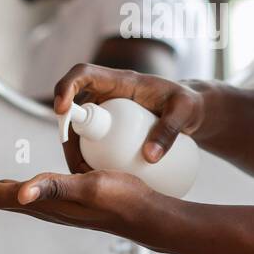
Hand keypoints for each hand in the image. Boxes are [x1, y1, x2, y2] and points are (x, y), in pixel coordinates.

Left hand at [0, 169, 153, 235]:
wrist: (145, 217)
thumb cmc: (121, 200)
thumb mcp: (88, 187)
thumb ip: (55, 187)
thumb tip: (20, 192)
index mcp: (38, 201)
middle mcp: (40, 206)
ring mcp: (52, 207)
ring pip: (7, 198)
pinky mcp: (64, 203)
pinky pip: (26, 195)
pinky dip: (9, 190)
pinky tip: (15, 189)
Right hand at [53, 63, 205, 172]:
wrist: (191, 111)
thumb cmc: (188, 103)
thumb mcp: (185, 112)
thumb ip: (170, 131)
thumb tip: (149, 157)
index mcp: (120, 81)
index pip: (84, 74)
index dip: (66, 86)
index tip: (61, 109)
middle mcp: (107, 95)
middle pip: (73, 109)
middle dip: (68, 137)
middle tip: (79, 166)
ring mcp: (106, 112)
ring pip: (79, 130)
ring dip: (74, 153)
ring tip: (87, 178)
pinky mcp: (109, 129)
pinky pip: (90, 142)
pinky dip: (86, 159)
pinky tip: (93, 179)